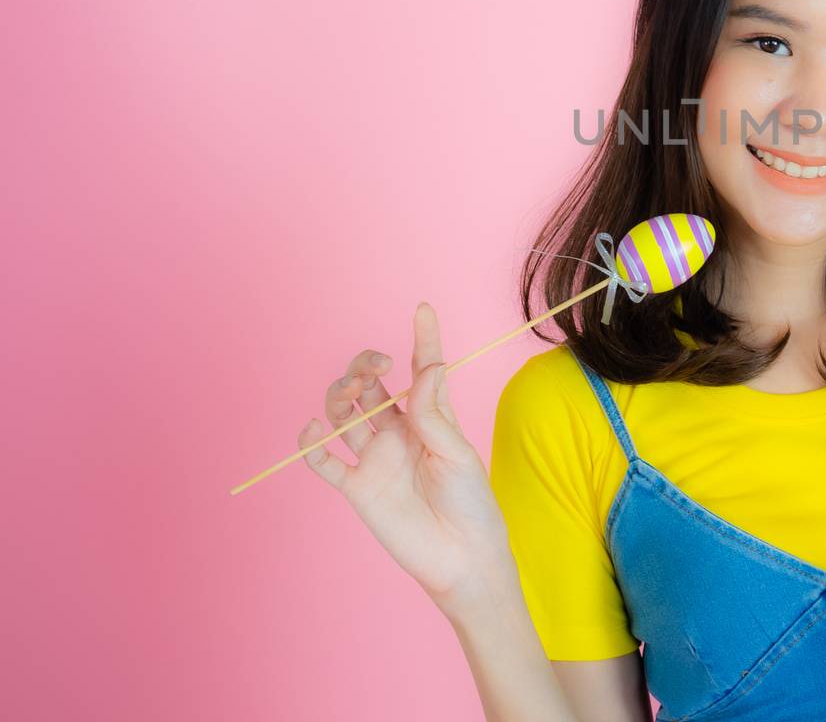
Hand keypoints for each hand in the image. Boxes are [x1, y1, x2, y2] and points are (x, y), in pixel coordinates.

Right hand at [299, 302, 518, 616]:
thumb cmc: (471, 503)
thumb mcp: (459, 453)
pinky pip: (324, 462)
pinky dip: (312, 445)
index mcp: (430, 417)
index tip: (424, 308)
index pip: (422, 369)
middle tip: (376, 364)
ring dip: (340, 394)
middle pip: (369, 385)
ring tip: (350, 391)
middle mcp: (398, 431)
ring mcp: (375, 457)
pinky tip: (314, 431)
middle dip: (365, 364)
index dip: (422, 338)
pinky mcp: (358, 487)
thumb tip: (426, 368)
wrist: (461, 557)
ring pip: (343, 413)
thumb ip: (435, 414)